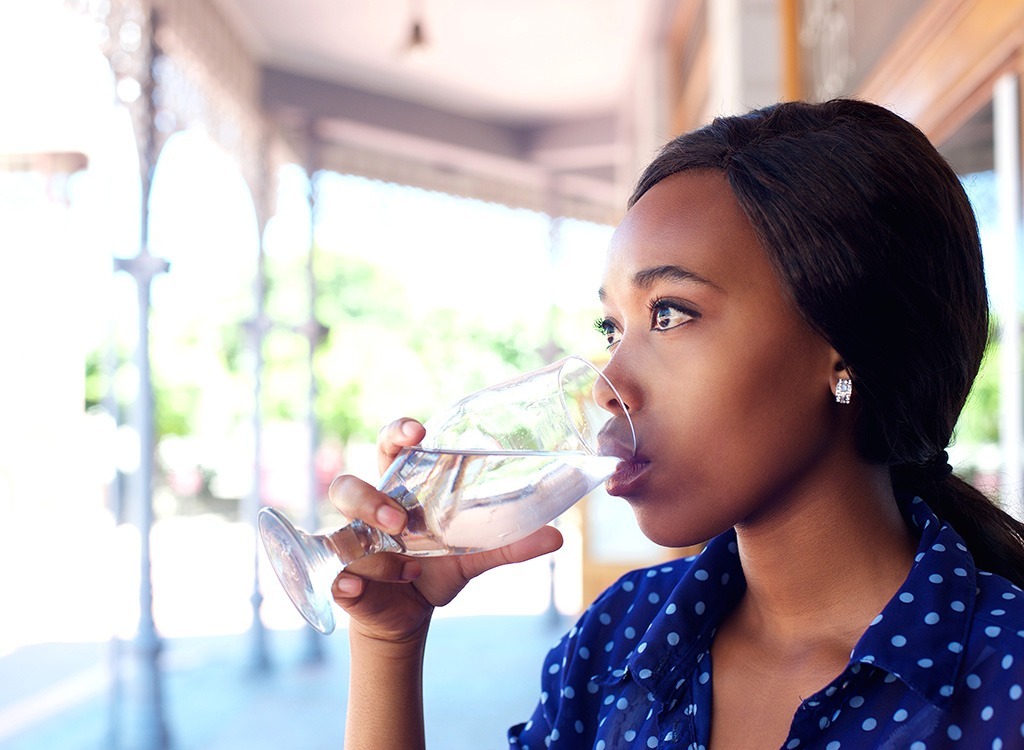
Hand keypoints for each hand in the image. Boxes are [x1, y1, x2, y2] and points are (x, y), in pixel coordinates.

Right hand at [329, 418, 563, 643]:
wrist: (410, 614)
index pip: (389, 446)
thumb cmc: (437, 569)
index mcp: (401, 489)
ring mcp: (352, 545)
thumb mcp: (475, 556)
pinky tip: (355, 590)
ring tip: (399, 560)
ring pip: (339, 529)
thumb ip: (511, 545)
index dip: (397, 433)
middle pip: (347, 486)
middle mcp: (369, 512)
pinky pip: (334, 577)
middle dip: (370, 498)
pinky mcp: (344, 578)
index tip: (418, 431)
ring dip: (363, 542)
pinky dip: (344, 584)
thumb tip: (558, 536)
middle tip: (399, 519)